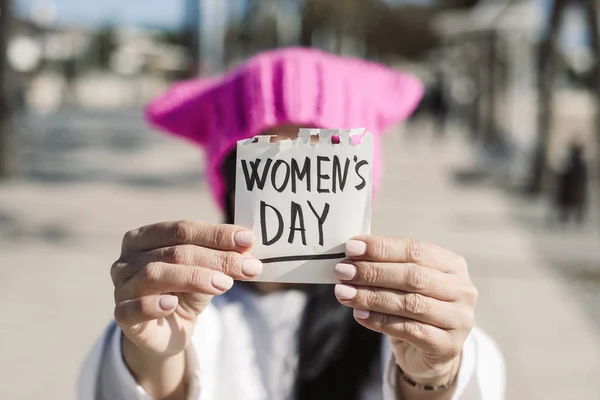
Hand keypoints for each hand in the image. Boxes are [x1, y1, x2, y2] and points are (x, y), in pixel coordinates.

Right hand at [111, 221, 261, 358]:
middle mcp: (128, 259)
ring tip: (224, 284)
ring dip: (194, 278)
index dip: (216, 234)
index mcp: (145, 237)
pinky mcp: (122, 316)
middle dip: (216, 258)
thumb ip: (220, 257)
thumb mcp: (205, 271)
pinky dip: (153, 304)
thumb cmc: (185, 292)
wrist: (167, 333)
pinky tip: (172, 304)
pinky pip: (132, 309)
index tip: (248, 240)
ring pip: (156, 275)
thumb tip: (248, 248)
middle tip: (248, 266)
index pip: (182, 230)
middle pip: (174, 252)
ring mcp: (122, 286)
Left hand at [333, 236, 476, 386]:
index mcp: (452, 264)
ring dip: (371, 297)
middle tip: (342, 271)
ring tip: (344, 293)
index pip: (414, 250)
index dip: (381, 248)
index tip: (350, 248)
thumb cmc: (412, 306)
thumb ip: (385, 265)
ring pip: (410, 304)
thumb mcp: (404, 281)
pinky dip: (380, 321)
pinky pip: (409, 330)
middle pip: (413, 276)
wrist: (428, 351)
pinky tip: (359, 315)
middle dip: (373, 272)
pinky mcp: (448, 345)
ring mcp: (459, 319)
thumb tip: (350, 253)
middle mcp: (462, 289)